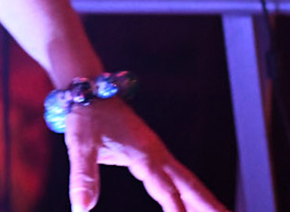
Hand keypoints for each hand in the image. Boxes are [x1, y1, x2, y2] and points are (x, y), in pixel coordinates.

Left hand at [64, 100, 226, 211]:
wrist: (90, 90)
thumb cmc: (85, 116)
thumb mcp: (79, 145)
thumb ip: (83, 177)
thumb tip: (81, 209)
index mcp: (144, 155)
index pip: (166, 189)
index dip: (177, 209)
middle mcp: (157, 155)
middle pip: (190, 185)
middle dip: (209, 206)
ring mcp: (158, 154)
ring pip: (188, 182)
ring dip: (205, 200)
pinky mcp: (153, 154)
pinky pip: (177, 178)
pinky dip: (190, 193)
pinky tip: (192, 206)